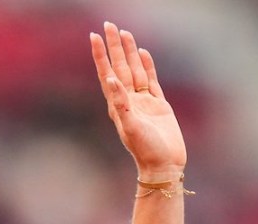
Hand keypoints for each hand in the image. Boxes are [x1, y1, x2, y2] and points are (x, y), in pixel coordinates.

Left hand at [91, 22, 186, 180]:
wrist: (164, 165)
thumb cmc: (146, 150)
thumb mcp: (131, 127)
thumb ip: (121, 104)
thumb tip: (110, 80)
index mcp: (117, 105)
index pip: (107, 73)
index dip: (100, 54)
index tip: (94, 36)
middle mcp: (128, 100)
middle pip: (119, 66)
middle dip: (114, 46)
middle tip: (109, 25)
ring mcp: (143, 101)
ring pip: (135, 70)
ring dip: (129, 52)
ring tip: (124, 33)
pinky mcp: (159, 104)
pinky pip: (151, 80)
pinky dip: (146, 66)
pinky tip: (143, 54)